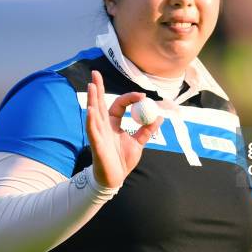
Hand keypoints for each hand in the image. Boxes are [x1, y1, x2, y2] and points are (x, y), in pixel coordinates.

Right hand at [86, 70, 162, 187]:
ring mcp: (98, 134)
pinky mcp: (96, 144)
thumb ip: (147, 130)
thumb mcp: (139, 143)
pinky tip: (91, 111)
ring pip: (95, 114)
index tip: (143, 95)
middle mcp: (104, 126)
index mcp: (113, 124)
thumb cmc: (123, 161)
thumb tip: (160, 117)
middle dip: (97, 88)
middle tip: (95, 72)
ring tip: (91, 86)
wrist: (115, 179)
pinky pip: (93, 131)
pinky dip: (92, 121)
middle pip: (100, 103)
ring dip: (93, 99)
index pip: (119, 105)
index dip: (129, 98)